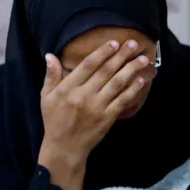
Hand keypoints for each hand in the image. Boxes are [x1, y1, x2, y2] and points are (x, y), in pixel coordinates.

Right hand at [39, 40, 150, 161]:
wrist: (65, 146)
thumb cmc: (54, 120)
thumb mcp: (46, 97)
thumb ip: (51, 76)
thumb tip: (50, 55)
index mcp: (67, 88)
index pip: (88, 65)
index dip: (102, 52)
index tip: (113, 42)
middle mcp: (83, 95)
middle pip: (105, 71)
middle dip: (121, 56)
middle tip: (133, 44)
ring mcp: (97, 106)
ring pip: (117, 83)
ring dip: (131, 69)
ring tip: (143, 59)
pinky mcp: (107, 117)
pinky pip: (122, 100)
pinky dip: (133, 90)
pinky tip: (141, 80)